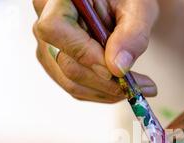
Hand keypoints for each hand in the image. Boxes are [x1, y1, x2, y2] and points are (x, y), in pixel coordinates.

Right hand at [33, 0, 158, 102]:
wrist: (121, 4)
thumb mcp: (138, 7)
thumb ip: (132, 34)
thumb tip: (118, 68)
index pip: (56, 28)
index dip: (84, 53)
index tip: (115, 70)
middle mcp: (45, 21)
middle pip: (65, 62)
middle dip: (104, 82)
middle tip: (136, 87)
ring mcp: (49, 45)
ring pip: (70, 81)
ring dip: (105, 92)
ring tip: (136, 88)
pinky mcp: (58, 64)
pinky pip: (75, 86)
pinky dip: (101, 92)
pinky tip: (123, 87)